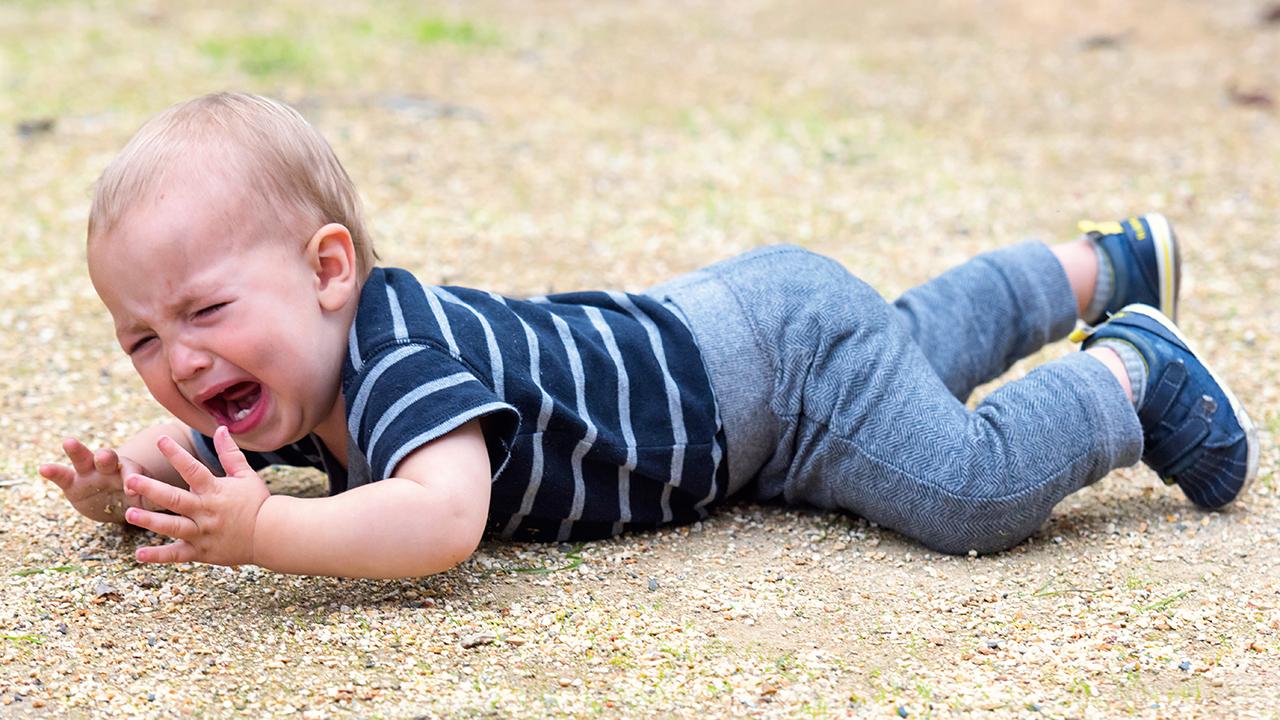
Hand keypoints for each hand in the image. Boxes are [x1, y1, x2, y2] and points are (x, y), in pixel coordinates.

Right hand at [39, 439, 163, 523]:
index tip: (132, 489)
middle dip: (108, 457)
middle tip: (107, 457)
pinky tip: (43, 468)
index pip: (133, 472)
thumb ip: (155, 502)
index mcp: (133, 472)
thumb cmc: (138, 500)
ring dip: (78, 451)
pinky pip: (62, 475)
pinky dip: (53, 472)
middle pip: (109, 458)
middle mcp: (111, 468)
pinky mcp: (73, 482)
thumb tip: (176, 508)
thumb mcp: (148, 502)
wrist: (117, 504)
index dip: (133, 479)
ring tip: (69, 442)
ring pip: (84, 458)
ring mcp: (90, 473)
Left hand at [122, 427, 269, 566]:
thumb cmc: (258, 503)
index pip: (193, 469)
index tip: (161, 440)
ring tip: (130, 513)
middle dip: (152, 489)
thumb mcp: (246, 474)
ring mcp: (202, 533)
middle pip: (175, 499)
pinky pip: (177, 555)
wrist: (271, 534)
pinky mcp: (201, 552)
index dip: (176, 454)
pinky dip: (158, 556)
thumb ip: (229, 453)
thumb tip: (220, 428)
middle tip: (131, 480)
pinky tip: (139, 554)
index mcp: (215, 491)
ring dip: (150, 520)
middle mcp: (205, 511)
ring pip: (172, 527)